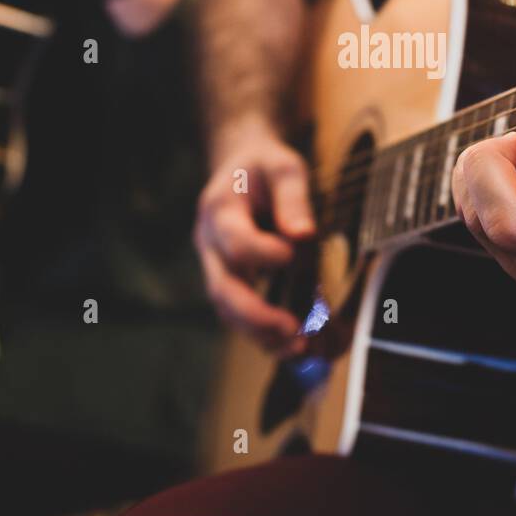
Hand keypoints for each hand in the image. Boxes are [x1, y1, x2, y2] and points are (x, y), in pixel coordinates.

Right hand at [195, 117, 315, 354]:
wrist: (242, 167)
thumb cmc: (266, 167)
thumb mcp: (284, 166)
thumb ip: (293, 197)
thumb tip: (304, 235)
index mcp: (220, 209)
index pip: (235, 241)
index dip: (263, 254)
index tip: (296, 255)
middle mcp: (211, 244)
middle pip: (222, 289)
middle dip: (256, 316)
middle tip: (293, 333)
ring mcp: (218, 267)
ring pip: (228, 310)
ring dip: (261, 335)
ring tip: (299, 349)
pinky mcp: (233, 283)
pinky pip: (243, 314)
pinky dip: (268, 334)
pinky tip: (299, 345)